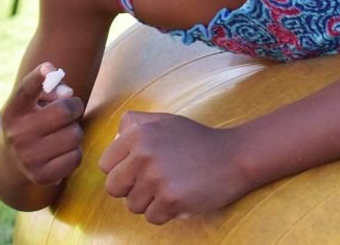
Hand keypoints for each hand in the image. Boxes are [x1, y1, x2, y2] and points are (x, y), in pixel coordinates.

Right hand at [0, 62, 84, 186]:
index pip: (25, 91)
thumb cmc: (30, 122)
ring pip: (75, 134)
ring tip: (62, 133)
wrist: (10, 162)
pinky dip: (74, 152)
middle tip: (70, 109)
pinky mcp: (41, 176)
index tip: (48, 67)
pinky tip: (62, 151)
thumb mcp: (33, 103)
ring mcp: (28, 157)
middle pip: (65, 111)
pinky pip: (75, 157)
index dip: (37, 78)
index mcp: (13, 112)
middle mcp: (17, 134)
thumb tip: (68, 94)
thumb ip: (51, 89)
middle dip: (74, 107)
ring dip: (75, 131)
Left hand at [99, 111, 249, 224]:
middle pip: (113, 188)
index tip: (141, 168)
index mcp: (139, 133)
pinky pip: (152, 217)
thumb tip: (113, 141)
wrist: (234, 156)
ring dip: (151, 202)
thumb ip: (134, 124)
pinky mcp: (170, 199)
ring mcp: (157, 178)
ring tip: (172, 186)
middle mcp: (143, 154)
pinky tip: (181, 196)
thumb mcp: (164, 120)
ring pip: (132, 206)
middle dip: (132, 189)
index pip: (106, 165)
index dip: (122, 170)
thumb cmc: (197, 141)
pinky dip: (166, 213)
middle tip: (155, 181)